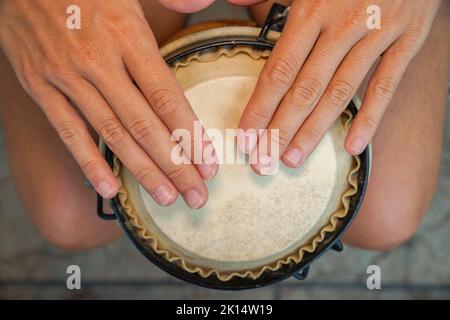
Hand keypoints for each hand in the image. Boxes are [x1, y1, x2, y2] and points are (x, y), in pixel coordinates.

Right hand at [0, 0, 217, 207]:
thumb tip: (200, 5)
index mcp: (127, 35)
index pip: (166, 98)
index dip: (190, 136)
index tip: (208, 164)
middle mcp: (99, 61)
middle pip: (145, 125)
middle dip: (175, 165)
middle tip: (197, 195)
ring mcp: (66, 76)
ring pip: (111, 134)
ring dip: (142, 171)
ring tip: (167, 198)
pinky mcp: (39, 86)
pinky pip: (67, 131)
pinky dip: (88, 162)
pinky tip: (110, 189)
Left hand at [238, 0, 441, 172]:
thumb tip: (234, 5)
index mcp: (311, 9)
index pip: (278, 70)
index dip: (260, 108)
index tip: (246, 137)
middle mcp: (342, 25)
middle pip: (305, 89)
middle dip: (280, 130)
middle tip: (262, 162)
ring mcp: (377, 33)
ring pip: (340, 93)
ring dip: (314, 131)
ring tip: (293, 160)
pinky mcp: (407, 40)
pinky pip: (386, 85)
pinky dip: (370, 118)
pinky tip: (352, 147)